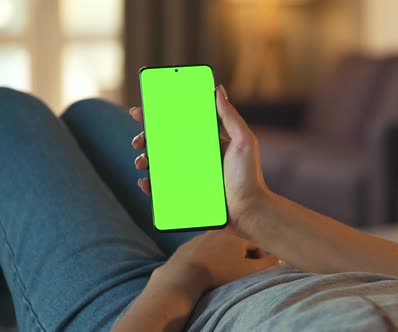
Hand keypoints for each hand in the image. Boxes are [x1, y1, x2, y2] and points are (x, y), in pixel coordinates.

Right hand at [129, 85, 271, 237]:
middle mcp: (196, 157)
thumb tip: (218, 90)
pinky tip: (144, 182)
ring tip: (142, 162)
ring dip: (145, 160)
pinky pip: (162, 189)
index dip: (159, 117)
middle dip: (146, 139)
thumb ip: (230, 117)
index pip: (180, 125)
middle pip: (164, 143)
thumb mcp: (244, 142)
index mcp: (208, 142)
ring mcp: (190, 177)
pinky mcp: (186, 195)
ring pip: (160, 165)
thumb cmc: (249, 177)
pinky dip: (149, 185)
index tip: (142, 111)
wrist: (249, 211)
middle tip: (138, 140)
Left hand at [158, 231, 278, 292]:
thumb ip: (268, 264)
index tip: (258, 270)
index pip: (257, 244)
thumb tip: (280, 259)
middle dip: (243, 256)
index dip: (261, 258)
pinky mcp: (189, 244)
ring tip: (224, 271)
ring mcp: (203, 236)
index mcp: (237, 234)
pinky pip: (205, 250)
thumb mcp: (249, 271)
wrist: (184, 275)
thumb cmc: (219, 272)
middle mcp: (221, 230)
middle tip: (242, 272)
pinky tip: (208, 269)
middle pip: (239, 244)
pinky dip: (210, 257)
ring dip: (226, 256)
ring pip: (221, 246)